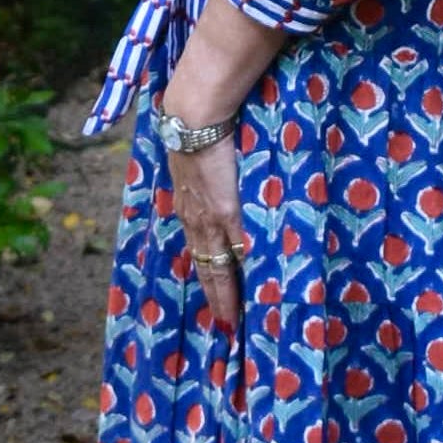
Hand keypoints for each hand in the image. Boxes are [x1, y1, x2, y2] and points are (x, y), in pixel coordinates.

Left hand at [167, 116, 246, 335]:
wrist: (194, 118)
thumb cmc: (196, 131)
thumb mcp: (193, 161)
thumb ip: (203, 178)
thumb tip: (211, 182)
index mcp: (187, 208)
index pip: (197, 251)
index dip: (205, 276)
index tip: (211, 297)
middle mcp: (195, 219)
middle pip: (206, 267)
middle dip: (215, 296)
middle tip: (224, 324)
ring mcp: (211, 219)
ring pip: (218, 266)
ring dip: (226, 294)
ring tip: (233, 318)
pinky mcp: (228, 211)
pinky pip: (238, 248)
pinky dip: (246, 270)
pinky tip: (255, 287)